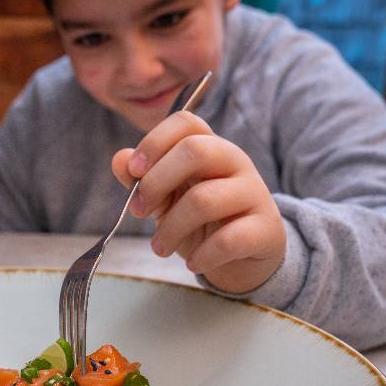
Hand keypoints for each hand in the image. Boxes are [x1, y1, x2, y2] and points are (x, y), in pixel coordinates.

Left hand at [112, 111, 285, 293]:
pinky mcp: (265, 229)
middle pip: (196, 150)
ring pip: (204, 200)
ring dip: (170, 229)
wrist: (244, 258)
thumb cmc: (200, 222)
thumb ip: (144, 180)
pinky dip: (203, 255)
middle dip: (156, 182)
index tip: (133, 170)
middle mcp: (235, 162)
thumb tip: (120, 160)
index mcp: (210, 147)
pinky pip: (229, 239)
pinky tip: (193, 263)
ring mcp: (254, 193)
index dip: (155, 141)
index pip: (186, 123)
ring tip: (159, 248)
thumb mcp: (167, 199)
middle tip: (137, 211)